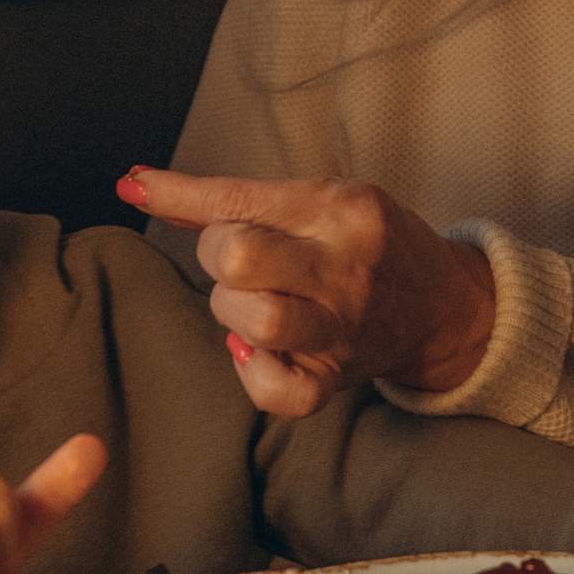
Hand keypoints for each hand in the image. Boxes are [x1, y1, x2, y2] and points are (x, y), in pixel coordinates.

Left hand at [117, 166, 495, 416]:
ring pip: (256, 321)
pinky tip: (256, 350)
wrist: (439, 305)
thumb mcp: (317, 200)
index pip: (241, 199)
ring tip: (253, 302)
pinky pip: (277, 390)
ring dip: (231, 311)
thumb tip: (139, 183)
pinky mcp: (338, 377)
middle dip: (218, 256)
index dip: (177, 193)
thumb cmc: (365, 243)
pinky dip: (252, 372)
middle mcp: (345, 267)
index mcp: (341, 210)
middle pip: (241, 256)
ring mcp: (343, 327)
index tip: (134, 184)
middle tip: (239, 262)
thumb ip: (233, 200)